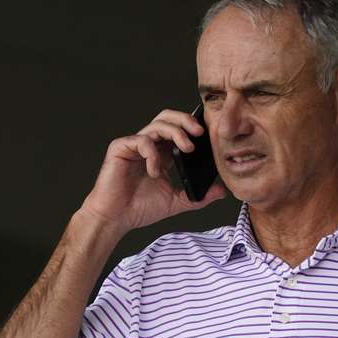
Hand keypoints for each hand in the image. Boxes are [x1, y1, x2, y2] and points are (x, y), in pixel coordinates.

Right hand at [80, 108, 228, 233]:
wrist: (115, 219)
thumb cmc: (139, 209)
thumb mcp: (176, 202)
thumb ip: (198, 196)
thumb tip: (222, 191)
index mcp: (161, 153)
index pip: (178, 130)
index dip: (192, 128)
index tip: (209, 136)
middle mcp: (148, 145)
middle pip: (167, 118)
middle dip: (185, 120)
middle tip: (200, 132)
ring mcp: (134, 145)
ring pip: (157, 124)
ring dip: (176, 133)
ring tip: (187, 148)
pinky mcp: (120, 148)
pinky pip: (141, 140)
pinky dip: (153, 154)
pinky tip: (154, 171)